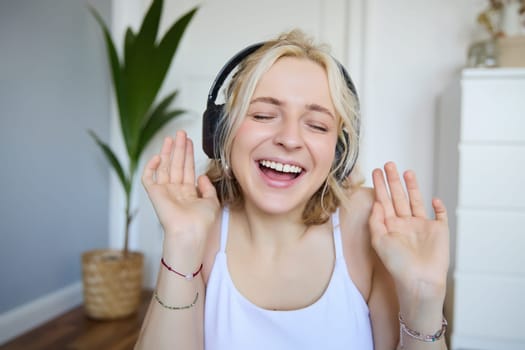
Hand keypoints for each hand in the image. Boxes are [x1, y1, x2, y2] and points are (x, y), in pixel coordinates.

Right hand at [142, 131, 219, 252]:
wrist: (190, 231)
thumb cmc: (201, 222)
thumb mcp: (212, 202)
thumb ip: (208, 188)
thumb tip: (202, 176)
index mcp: (188, 193)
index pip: (187, 169)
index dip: (188, 155)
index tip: (191, 142)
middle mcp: (175, 191)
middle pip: (176, 165)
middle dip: (179, 149)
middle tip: (181, 134)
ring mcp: (164, 192)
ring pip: (164, 167)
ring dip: (167, 152)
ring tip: (172, 138)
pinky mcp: (154, 193)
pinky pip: (148, 178)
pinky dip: (150, 167)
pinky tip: (158, 156)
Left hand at [369, 162, 448, 300]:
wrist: (419, 280)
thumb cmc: (397, 264)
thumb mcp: (379, 241)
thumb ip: (376, 220)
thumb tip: (376, 202)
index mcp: (390, 226)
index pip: (384, 201)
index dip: (380, 186)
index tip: (376, 171)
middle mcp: (405, 224)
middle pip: (399, 197)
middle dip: (394, 180)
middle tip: (389, 164)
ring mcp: (422, 226)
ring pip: (416, 201)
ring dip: (412, 187)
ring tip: (407, 172)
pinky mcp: (439, 231)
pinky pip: (440, 216)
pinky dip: (439, 207)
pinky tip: (434, 198)